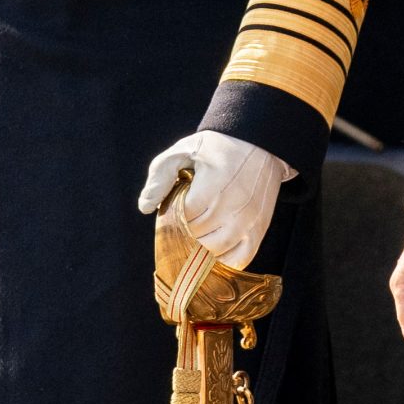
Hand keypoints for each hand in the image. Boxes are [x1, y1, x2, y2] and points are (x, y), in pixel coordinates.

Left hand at [137, 131, 292, 269]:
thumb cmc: (217, 147)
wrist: (259, 143)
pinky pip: (240, 258)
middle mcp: (233, 206)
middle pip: (197, 236)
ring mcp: (249, 221)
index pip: (183, 217)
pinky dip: (225, 259)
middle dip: (186, 229)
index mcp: (213, 186)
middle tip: (186, 217)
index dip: (174, 213)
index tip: (176, 204)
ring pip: (216, 250)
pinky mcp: (260, 229)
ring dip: (202, 246)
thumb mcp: (184, 150)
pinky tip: (216, 248)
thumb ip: (160, 176)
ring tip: (199, 230)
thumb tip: (144, 207)